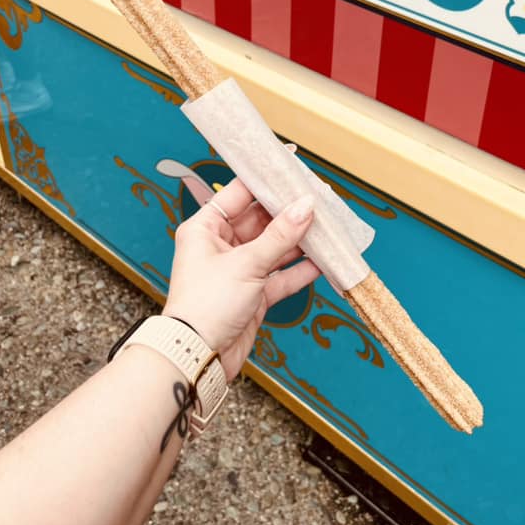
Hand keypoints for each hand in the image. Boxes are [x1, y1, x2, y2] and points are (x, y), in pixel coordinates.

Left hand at [163, 178, 318, 379]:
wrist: (198, 357)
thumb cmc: (205, 305)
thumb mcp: (246, 263)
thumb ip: (280, 235)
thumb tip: (306, 205)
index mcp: (205, 228)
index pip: (238, 193)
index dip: (264, 179)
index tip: (290, 166)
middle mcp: (221, 246)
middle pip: (261, 220)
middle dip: (289, 212)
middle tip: (318, 198)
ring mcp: (239, 270)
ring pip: (275, 247)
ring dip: (299, 240)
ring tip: (326, 227)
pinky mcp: (253, 295)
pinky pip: (281, 275)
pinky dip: (300, 269)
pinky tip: (322, 261)